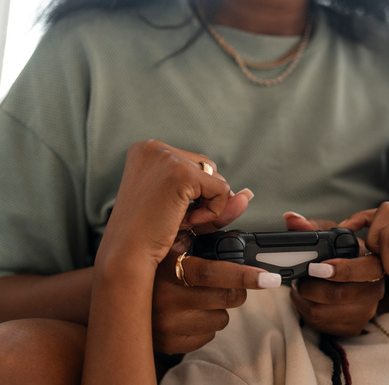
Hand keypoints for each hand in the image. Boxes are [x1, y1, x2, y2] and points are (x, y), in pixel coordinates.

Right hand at [98, 140, 232, 265]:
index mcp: (146, 150)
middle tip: (176, 219)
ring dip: (208, 205)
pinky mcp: (181, 174)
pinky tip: (186, 222)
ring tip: (179, 221)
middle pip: (207, 167)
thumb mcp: (180, 208)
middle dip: (204, 197)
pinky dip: (212, 212)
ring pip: (217, 177)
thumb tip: (247, 194)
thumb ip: (212, 197)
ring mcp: (167, 158)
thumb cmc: (148, 235)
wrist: (126, 256)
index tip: (170, 212)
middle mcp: (153, 147)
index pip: (193, 164)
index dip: (195, 193)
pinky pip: (221, 190)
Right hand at [152, 188, 280, 354]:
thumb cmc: (156, 261)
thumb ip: (214, 220)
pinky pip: (207, 336)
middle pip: (225, 298)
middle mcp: (163, 298)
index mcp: (166, 267)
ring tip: (200, 294)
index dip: (245, 275)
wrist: (117, 295)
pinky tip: (191, 311)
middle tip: (234, 282)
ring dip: (220, 307)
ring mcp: (165, 324)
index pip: (212, 273)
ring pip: (220, 320)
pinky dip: (207, 324)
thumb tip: (245, 197)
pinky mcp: (169, 344)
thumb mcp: (177, 238)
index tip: (269, 278)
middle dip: (239, 290)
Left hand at [284, 212, 384, 336]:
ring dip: (304, 299)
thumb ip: (312, 226)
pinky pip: (321, 324)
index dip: (340, 270)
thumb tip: (291, 218)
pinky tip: (306, 300)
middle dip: (310, 287)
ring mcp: (365, 311)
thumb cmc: (341, 254)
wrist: (350, 280)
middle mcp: (375, 289)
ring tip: (301, 287)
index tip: (315, 267)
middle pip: (339, 295)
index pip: (364, 270)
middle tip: (299, 279)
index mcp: (375, 263)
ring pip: (323, 312)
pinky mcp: (352, 327)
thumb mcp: (331, 236)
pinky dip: (305, 311)